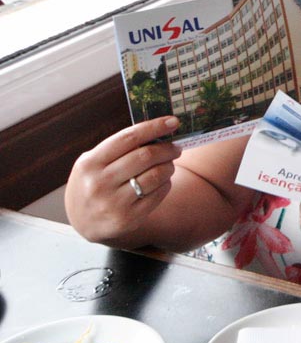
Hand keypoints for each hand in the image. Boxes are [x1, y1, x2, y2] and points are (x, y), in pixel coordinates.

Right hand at [65, 116, 181, 243]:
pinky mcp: (127, 219)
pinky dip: (165, 184)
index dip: (154, 127)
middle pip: (145, 156)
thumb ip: (119, 148)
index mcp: (90, 163)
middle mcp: (99, 183)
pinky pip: (157, 194)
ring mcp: (113, 203)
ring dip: (169, 166)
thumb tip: (157, 131)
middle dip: (167, 149)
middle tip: (176, 147)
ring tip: (169, 164)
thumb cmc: (93, 182)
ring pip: (155, 176)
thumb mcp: (94, 163)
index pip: (129, 138)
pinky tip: (163, 181)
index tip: (173, 121)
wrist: (82, 221)